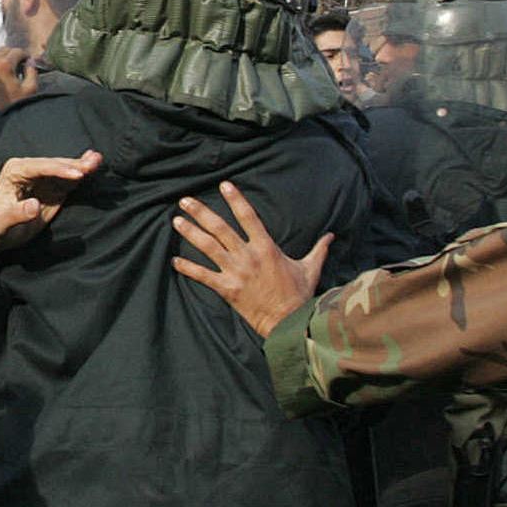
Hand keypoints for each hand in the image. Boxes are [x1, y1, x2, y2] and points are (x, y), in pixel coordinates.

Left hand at [0, 46, 39, 110]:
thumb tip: (30, 62)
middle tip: (15, 66)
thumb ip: (32, 72)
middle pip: (3, 50)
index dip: (24, 56)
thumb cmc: (9, 107)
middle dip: (11, 56)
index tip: (26, 61)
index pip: (17, 51)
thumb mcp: (29, 90)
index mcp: (4, 64)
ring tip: (2, 69)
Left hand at [0, 149, 102, 262]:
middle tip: (94, 162)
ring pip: (65, 169)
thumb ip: (17, 214)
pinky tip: (93, 166)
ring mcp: (42, 177)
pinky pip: (69, 180)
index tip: (77, 174)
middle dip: (75, 164)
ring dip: (82, 166)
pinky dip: (81, 175)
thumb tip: (34, 205)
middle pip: (55, 164)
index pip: (40, 167)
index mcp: (15, 171)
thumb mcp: (2, 223)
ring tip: (98, 160)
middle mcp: (29, 169)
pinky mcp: (52, 187)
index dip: (59, 169)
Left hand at [171, 181, 331, 336]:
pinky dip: (188, 268)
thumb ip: (318, 249)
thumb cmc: (299, 295)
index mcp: (267, 247)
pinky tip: (174, 260)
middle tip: (185, 200)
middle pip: (220, 228)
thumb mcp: (311, 268)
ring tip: (176, 221)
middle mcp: (248, 256)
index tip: (224, 185)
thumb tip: (332, 235)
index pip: (249, 216)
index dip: (236, 199)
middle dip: (201, 212)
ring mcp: (236, 272)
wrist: (288, 322)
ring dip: (190, 233)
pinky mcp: (227, 289)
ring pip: (208, 248)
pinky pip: (203, 276)